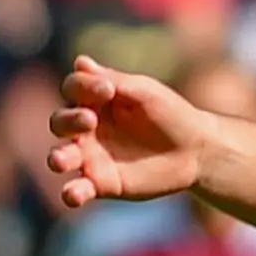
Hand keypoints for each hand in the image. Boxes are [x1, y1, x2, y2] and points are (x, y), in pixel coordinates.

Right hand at [47, 57, 212, 208]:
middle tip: (90, 120)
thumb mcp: (146, 92)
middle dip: (68, 120)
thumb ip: (114, 80)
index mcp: (95, 101)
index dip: (82, 86)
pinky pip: (77, 190)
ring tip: (62, 159)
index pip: (73, 88)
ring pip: (61, 156)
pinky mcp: (101, 183)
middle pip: (60, 121)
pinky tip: (74, 194)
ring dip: (58, 158)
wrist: (198, 150)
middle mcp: (87, 128)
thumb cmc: (172, 114)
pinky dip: (71, 193)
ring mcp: (91, 157)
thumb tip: (80, 61)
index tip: (108, 90)